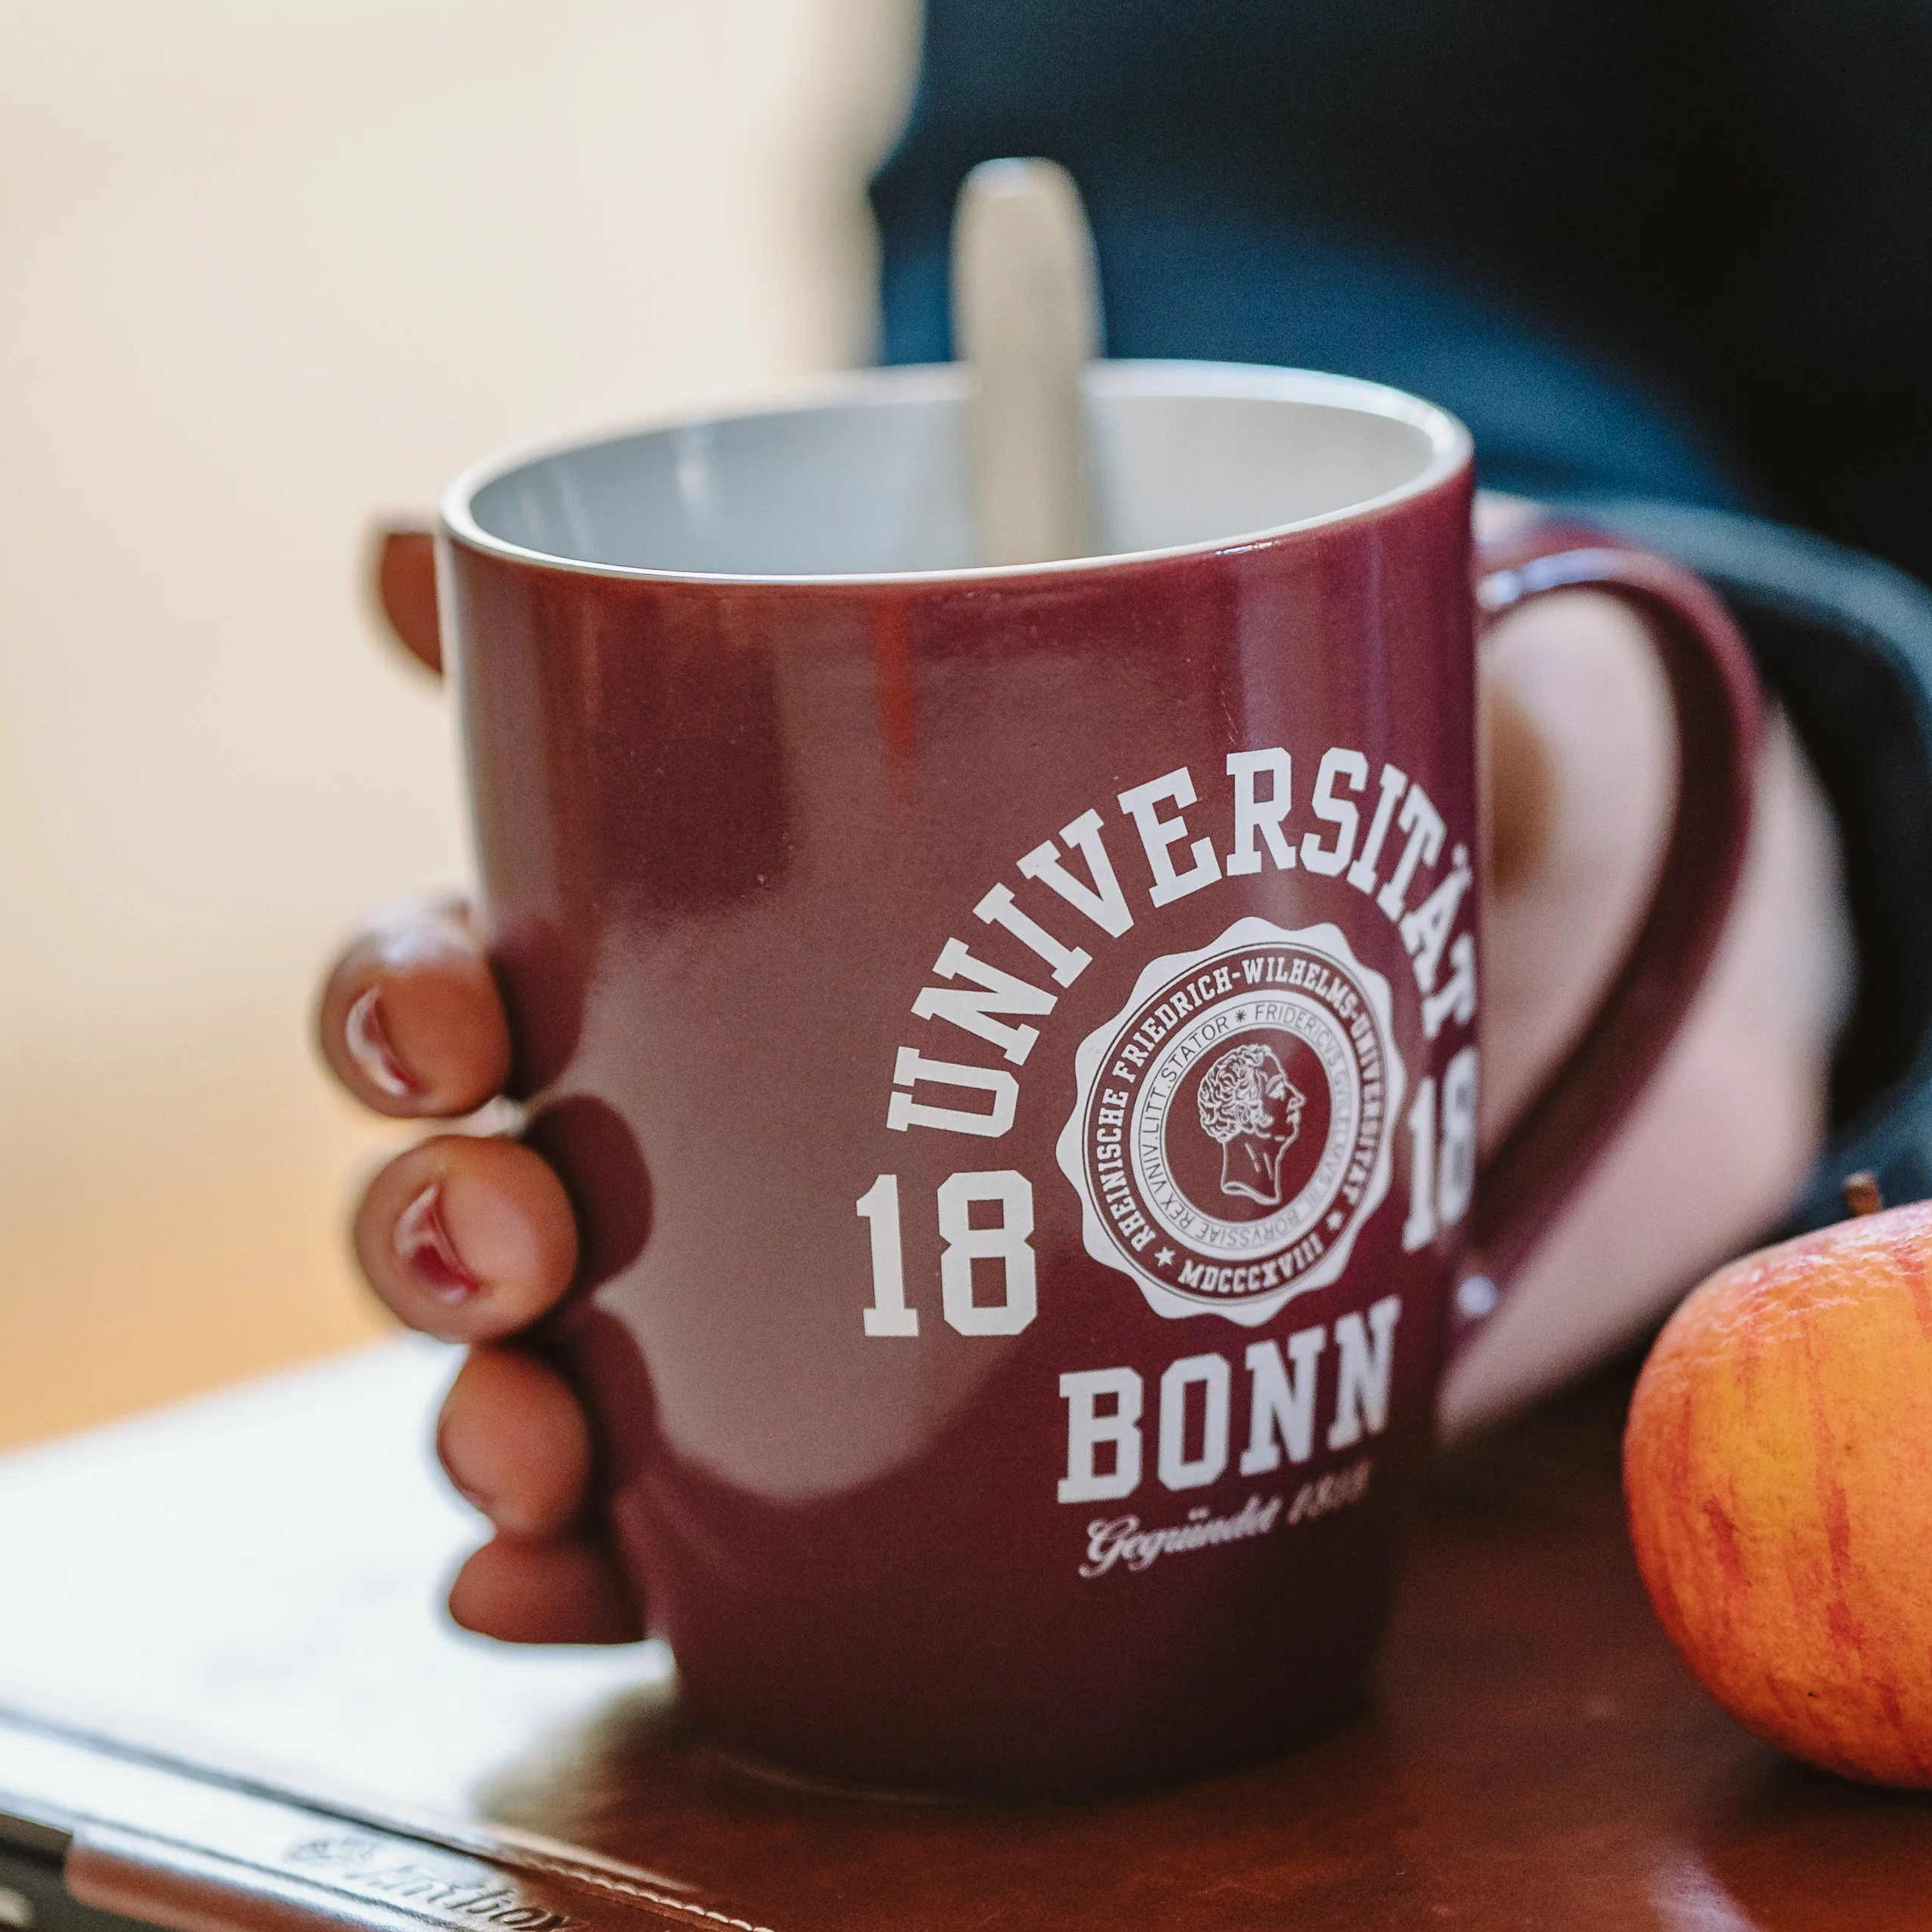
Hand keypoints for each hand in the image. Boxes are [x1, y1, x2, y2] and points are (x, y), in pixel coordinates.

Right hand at [327, 516, 1853, 1640]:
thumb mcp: (1239, 657)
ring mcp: (778, 1300)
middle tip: (512, 1221)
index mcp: (709, 923)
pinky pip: (686, 1543)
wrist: (1528, 1024)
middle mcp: (700, 1114)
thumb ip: (1088, 535)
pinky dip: (579, 1579)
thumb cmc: (1307, 821)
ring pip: (542, 1366)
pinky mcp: (883, 1454)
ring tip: (531, 1433)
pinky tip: (543, 1593)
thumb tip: (879, 338)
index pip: (476, 950)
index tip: (456, 1020)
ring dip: (479, 1408)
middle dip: (427, 1212)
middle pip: (469, 1171)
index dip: (403, 993)